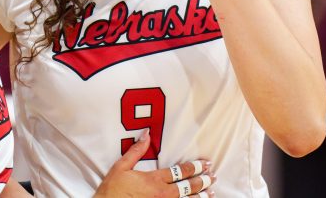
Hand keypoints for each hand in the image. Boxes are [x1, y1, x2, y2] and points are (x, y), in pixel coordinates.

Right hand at [94, 130, 215, 197]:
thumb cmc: (112, 190)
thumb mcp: (121, 167)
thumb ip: (136, 151)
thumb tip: (146, 134)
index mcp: (153, 180)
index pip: (179, 172)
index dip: (194, 167)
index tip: (205, 164)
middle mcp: (162, 194)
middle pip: (187, 187)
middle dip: (202, 181)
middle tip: (213, 176)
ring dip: (200, 196)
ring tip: (211, 192)